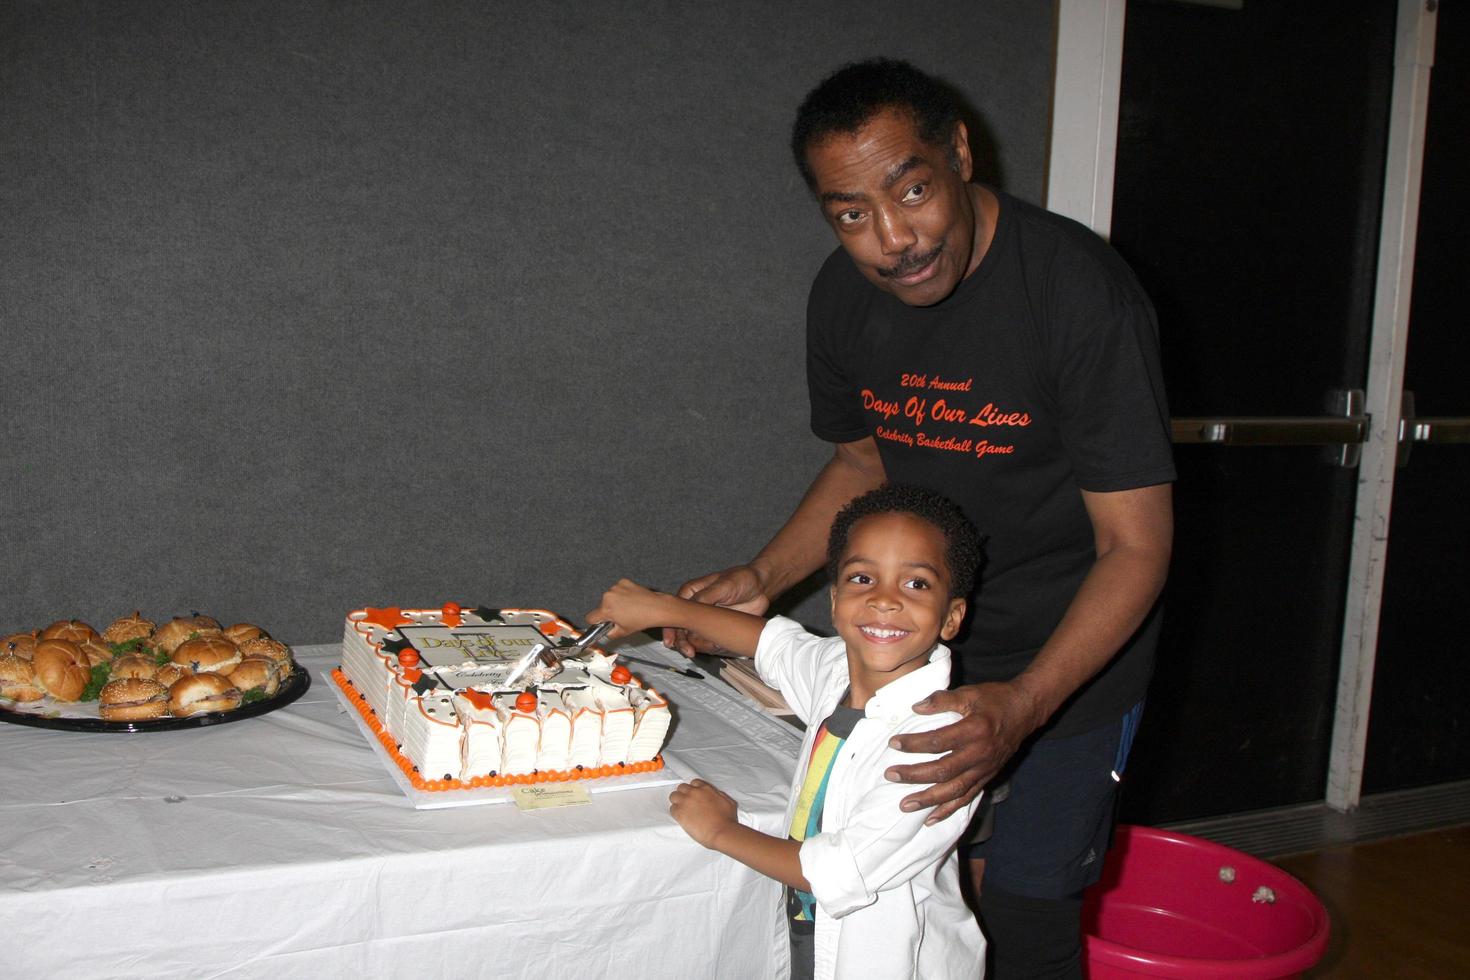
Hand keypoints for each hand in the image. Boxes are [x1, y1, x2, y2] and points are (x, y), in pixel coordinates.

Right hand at [585, 579, 668, 639]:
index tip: (600, 623)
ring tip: (628, 608)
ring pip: (609, 597)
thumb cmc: (642, 619)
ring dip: (615, 602)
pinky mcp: (623, 582)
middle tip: (621, 617)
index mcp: (606, 610)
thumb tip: (606, 632)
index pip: (590, 617)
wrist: (656, 607)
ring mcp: (616, 587)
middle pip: (601, 607)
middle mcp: (609, 596)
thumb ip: (610, 634)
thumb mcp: (623, 632)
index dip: (595, 622)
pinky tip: (631, 600)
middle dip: (608, 612)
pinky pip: (618, 589)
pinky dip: (622, 594)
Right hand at [661, 566, 770, 656]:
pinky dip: (713, 647)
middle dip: (684, 643)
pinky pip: (709, 643)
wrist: (761, 588)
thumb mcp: (723, 585)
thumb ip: (705, 596)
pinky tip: (721, 645)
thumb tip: (689, 610)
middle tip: (690, 652)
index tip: (671, 642)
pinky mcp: (716, 630)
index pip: (674, 613)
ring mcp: (705, 621)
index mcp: (690, 593)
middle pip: (681, 630)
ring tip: (715, 645)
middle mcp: (694, 608)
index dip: (670, 629)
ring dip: (701, 645)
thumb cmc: (741, 579)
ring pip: (694, 639)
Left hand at [668, 778, 737, 848]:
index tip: (694, 795)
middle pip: (682, 787)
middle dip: (683, 794)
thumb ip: (719, 795)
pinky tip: (681, 818)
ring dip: (677, 802)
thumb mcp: (728, 802)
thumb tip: (715, 795)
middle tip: (687, 803)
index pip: (694, 783)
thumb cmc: (728, 820)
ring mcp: (686, 802)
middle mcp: (694, 792)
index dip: (694, 789)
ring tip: (682, 810)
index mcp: (706, 789)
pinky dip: (675, 813)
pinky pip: (672, 809)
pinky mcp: (680, 813)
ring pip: (674, 796)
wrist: (721, 832)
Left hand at [884, 682, 1044, 824]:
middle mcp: (980, 754)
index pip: (938, 741)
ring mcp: (984, 769)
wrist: (1025, 711)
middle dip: (914, 775)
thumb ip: (942, 700)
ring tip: (905, 805)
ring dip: (928, 800)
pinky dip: (949, 810)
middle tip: (890, 775)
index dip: (914, 744)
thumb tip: (916, 707)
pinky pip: (967, 798)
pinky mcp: (987, 777)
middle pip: (943, 770)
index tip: (894, 744)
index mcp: (974, 730)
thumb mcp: (969, 693)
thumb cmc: (995, 699)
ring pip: (954, 790)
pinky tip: (931, 818)